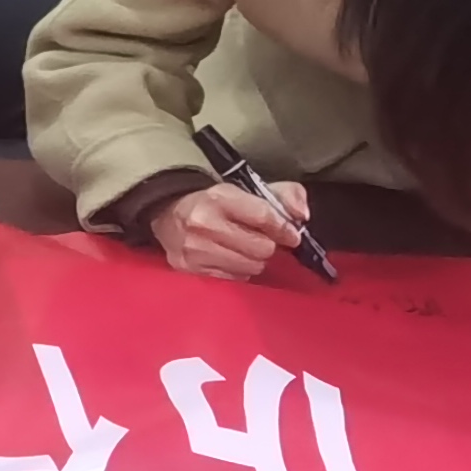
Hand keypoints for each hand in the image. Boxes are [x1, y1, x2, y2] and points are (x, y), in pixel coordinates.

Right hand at [148, 178, 314, 280]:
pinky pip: (233, 279)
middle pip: (261, 248)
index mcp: (220, 197)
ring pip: (250, 267)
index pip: (264, 217)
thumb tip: (302, 216)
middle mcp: (204, 223)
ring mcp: (194, 249)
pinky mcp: (189, 269)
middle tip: (259, 240)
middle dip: (266, 245)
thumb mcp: (247, 190)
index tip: (291, 235)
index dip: (284, 229)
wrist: (169, 213)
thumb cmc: (216, 203)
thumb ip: (285, 195)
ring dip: (253, 260)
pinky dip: (237, 271)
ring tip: (243, 250)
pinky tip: (229, 259)